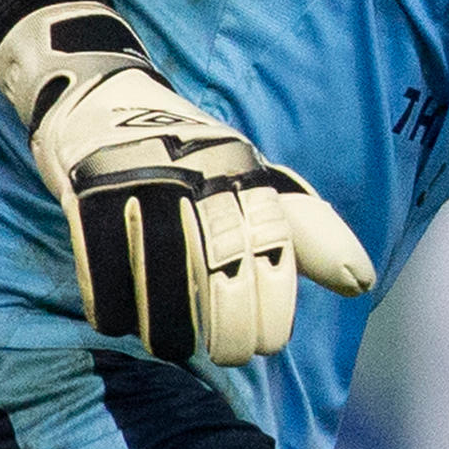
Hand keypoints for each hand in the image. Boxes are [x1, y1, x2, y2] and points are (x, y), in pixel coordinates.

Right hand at [0, 1, 375, 367]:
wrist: (98, 91)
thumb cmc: (191, 155)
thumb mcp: (253, 180)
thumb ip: (304, 231)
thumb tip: (362, 283)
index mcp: (242, 168)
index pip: (273, 244)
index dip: (275, 302)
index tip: (271, 344)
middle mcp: (196, 170)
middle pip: (220, 264)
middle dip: (230, 325)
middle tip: (232, 356)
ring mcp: (139, 178)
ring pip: (159, 273)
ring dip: (169, 326)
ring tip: (177, 347)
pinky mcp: (87, 188)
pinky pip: (101, 264)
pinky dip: (113, 306)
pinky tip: (124, 324)